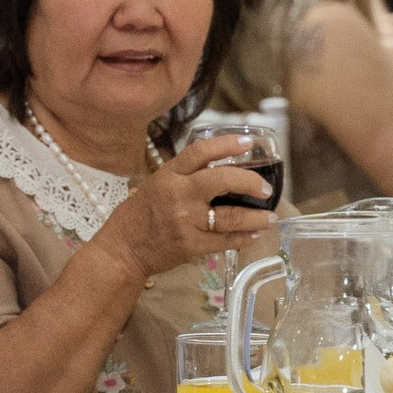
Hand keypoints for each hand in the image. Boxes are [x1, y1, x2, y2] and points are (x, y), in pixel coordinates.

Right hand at [97, 132, 278, 284]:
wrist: (123, 250)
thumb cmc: (139, 215)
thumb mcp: (157, 184)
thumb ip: (186, 175)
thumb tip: (222, 166)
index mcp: (169, 175)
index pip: (200, 152)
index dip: (226, 144)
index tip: (247, 143)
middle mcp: (178, 195)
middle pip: (223, 180)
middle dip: (250, 182)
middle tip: (265, 189)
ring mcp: (186, 222)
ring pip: (231, 216)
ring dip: (256, 218)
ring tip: (269, 217)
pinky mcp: (191, 246)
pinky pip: (225, 241)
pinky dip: (243, 238)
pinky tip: (253, 235)